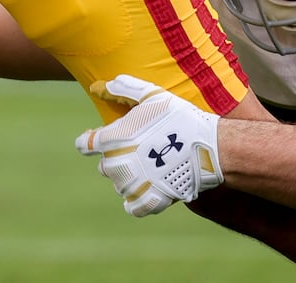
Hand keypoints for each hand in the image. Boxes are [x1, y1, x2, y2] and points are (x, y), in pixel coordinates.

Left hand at [75, 75, 222, 216]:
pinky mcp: (150, 201)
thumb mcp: (150, 96)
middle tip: (138, 150)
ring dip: (129, 178)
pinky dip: (138, 201)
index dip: (91, 141)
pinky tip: (148, 190)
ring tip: (149, 167)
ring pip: (119, 186)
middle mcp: (118, 164)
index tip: (100, 139)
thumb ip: (121, 90)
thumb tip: (97, 87)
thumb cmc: (180, 118)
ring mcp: (134, 186)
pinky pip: (133, 208)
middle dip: (116, 158)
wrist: (210, 147)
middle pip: (104, 166)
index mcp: (114, 139)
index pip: (85, 145)